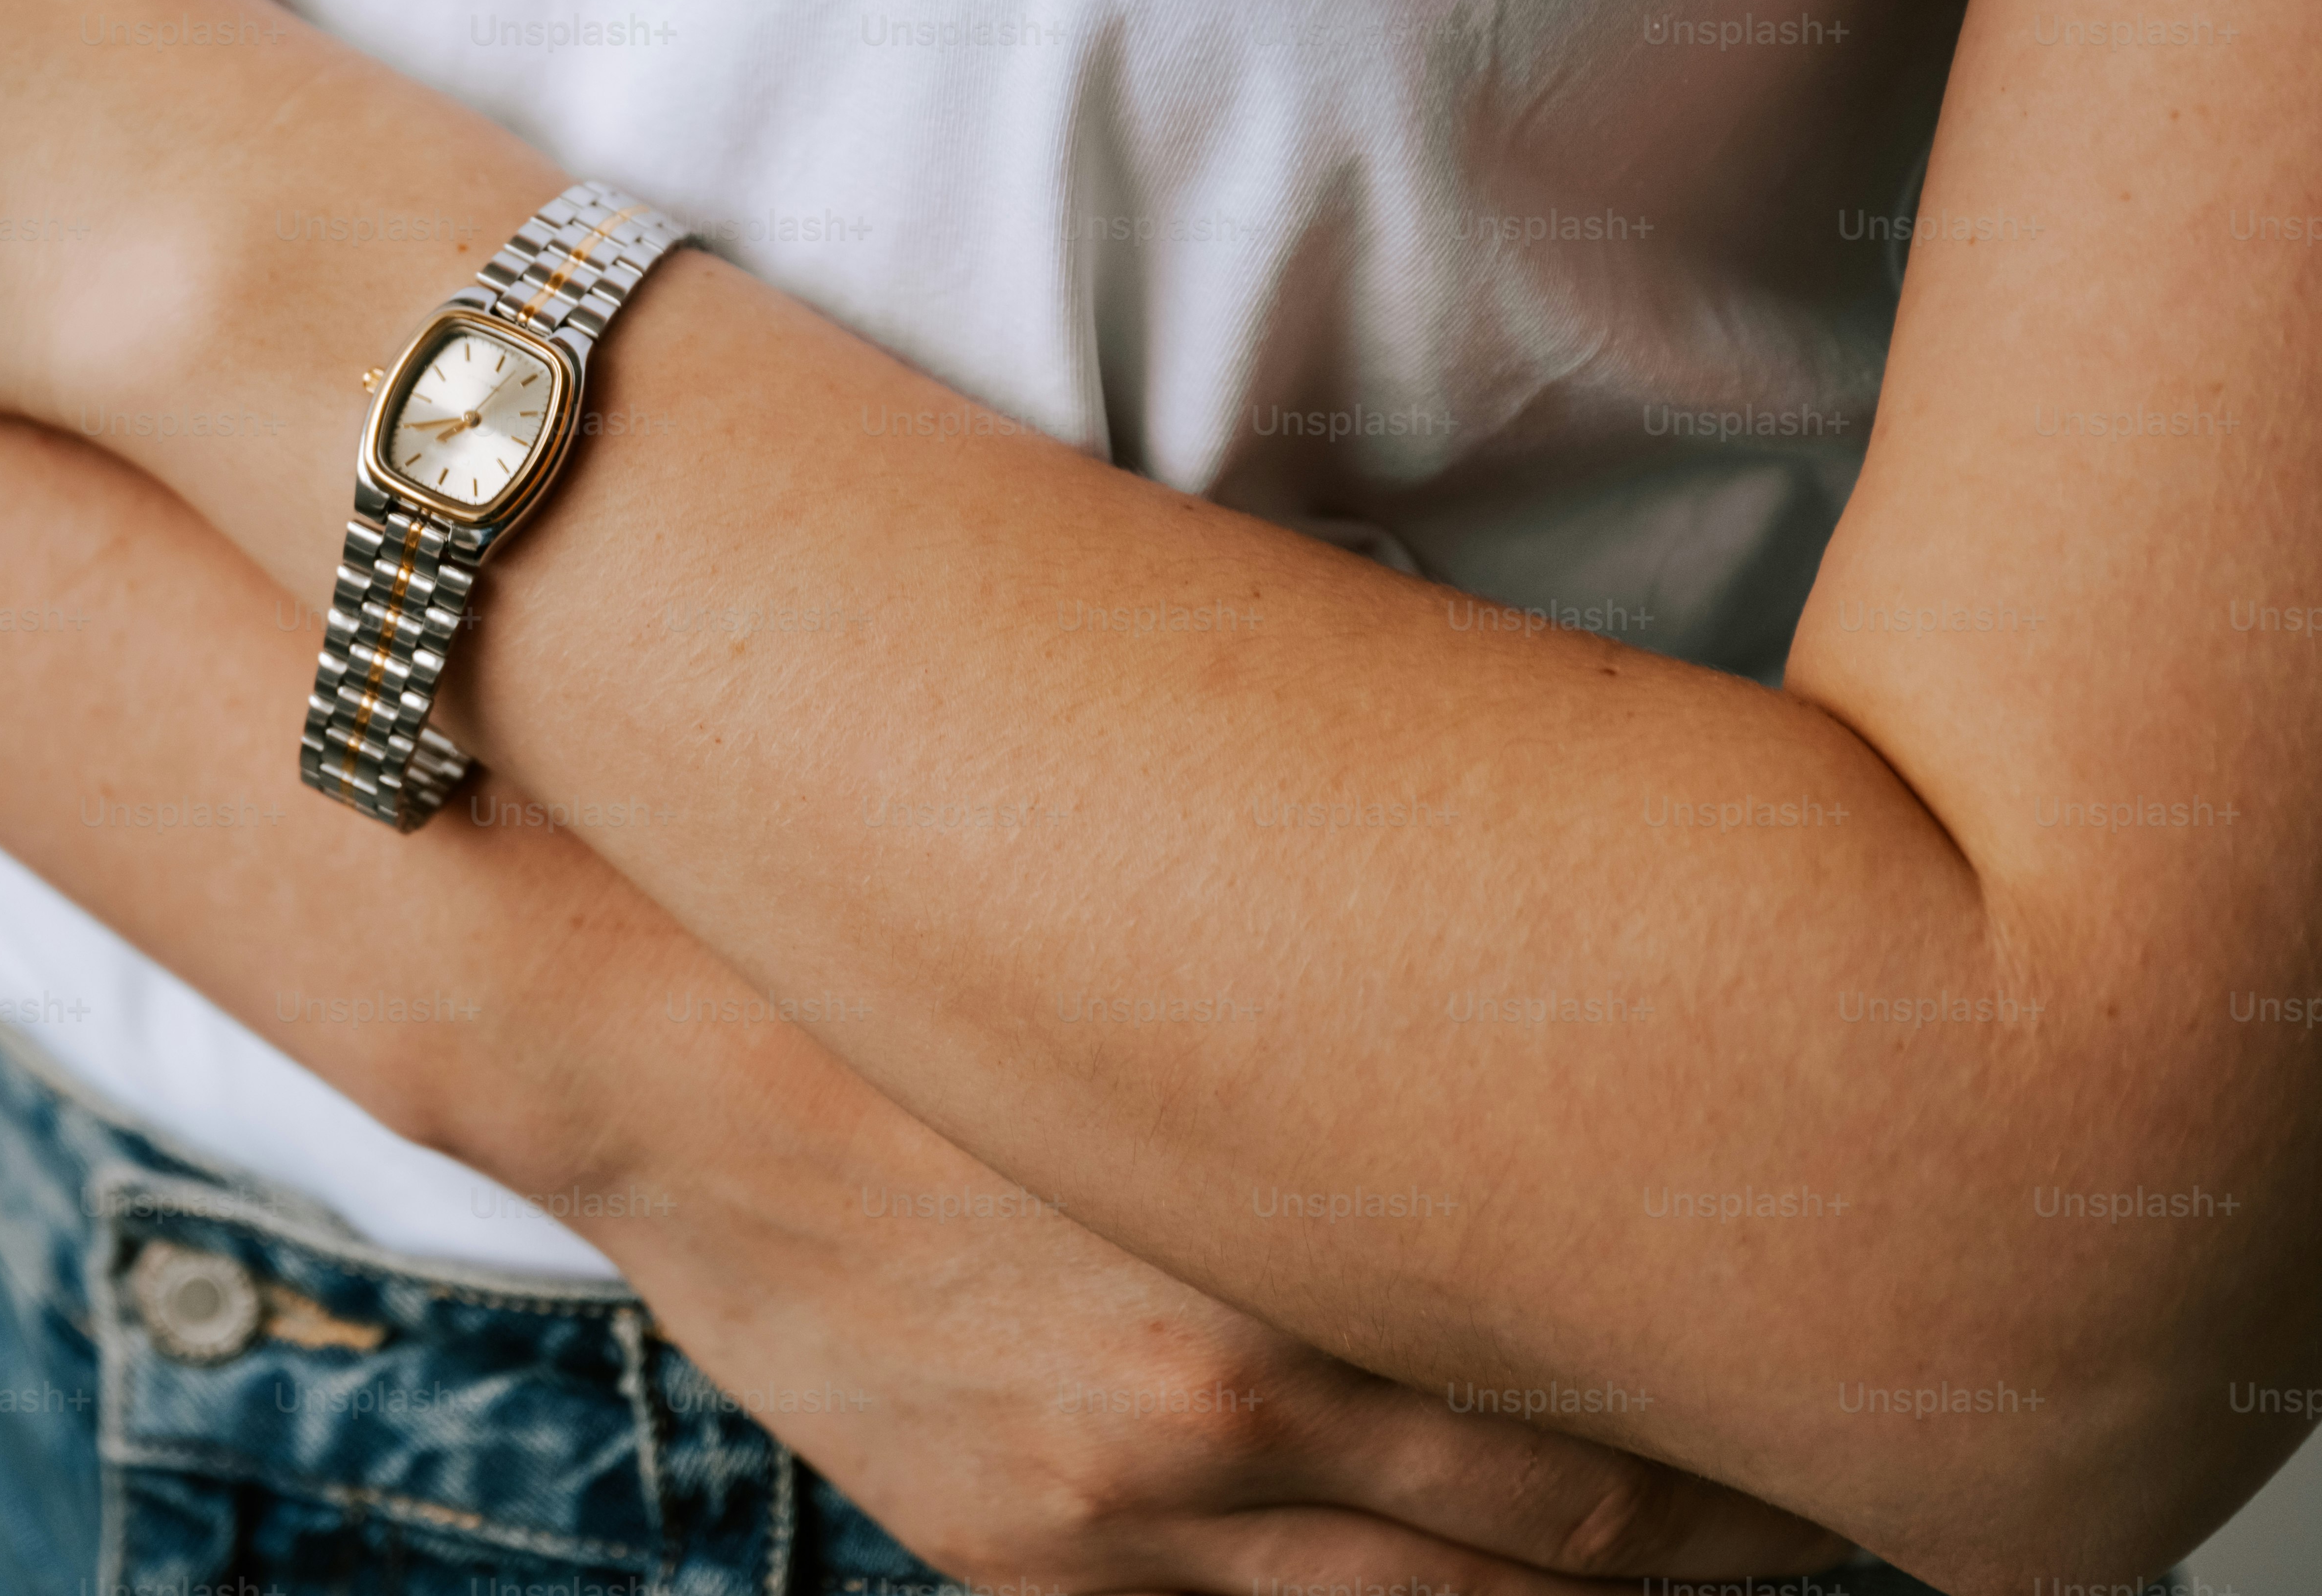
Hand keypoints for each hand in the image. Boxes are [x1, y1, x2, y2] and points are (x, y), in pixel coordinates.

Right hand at [530, 968, 1856, 1595]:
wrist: (649, 1021)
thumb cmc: (930, 959)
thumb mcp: (1183, 997)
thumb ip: (1379, 1092)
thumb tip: (1573, 1129)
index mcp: (1283, 1244)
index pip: (1618, 1415)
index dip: (1761, 1440)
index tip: (1845, 1397)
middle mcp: (1219, 1409)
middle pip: (1568, 1545)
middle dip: (1720, 1533)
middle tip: (1821, 1491)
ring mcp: (1112, 1508)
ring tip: (1681, 1541)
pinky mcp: (1015, 1551)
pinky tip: (1454, 1565)